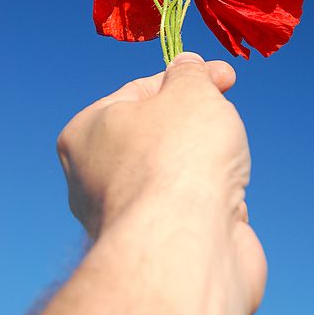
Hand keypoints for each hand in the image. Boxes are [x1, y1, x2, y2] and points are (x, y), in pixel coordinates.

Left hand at [57, 52, 266, 314]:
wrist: (187, 247)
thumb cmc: (180, 156)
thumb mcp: (190, 91)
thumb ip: (191, 74)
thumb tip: (188, 65)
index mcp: (87, 133)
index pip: (140, 91)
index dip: (188, 79)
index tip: (226, 76)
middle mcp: (96, 177)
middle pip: (161, 133)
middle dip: (200, 124)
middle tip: (225, 115)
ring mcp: (128, 216)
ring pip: (182, 172)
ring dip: (212, 166)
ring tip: (224, 169)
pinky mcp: (159, 249)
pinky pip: (195, 210)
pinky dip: (217, 204)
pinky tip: (225, 208)